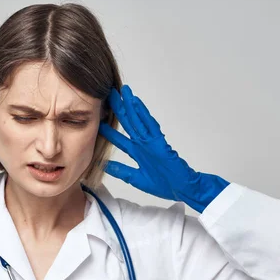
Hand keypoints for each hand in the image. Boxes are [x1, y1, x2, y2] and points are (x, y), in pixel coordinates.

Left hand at [98, 85, 228, 212]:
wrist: (181, 188)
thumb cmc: (164, 183)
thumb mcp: (135, 178)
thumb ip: (121, 171)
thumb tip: (103, 166)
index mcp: (137, 152)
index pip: (119, 139)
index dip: (108, 130)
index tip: (97, 120)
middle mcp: (142, 144)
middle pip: (128, 123)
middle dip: (118, 109)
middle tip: (108, 95)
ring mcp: (151, 141)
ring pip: (138, 120)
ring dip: (130, 105)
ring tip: (122, 92)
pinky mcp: (159, 142)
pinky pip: (150, 125)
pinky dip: (143, 114)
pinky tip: (136, 103)